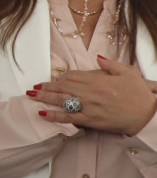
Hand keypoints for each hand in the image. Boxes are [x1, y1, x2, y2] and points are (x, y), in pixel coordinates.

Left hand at [30, 55, 156, 135]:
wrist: (148, 115)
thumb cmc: (139, 95)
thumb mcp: (128, 73)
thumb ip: (110, 64)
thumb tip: (97, 57)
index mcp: (98, 80)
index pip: (72, 76)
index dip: (60, 77)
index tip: (52, 79)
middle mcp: (90, 92)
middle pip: (63, 87)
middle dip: (46, 86)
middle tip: (33, 87)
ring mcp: (89, 106)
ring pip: (61, 100)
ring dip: (44, 97)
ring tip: (31, 95)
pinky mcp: (90, 120)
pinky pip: (68, 118)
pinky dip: (54, 115)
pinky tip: (42, 113)